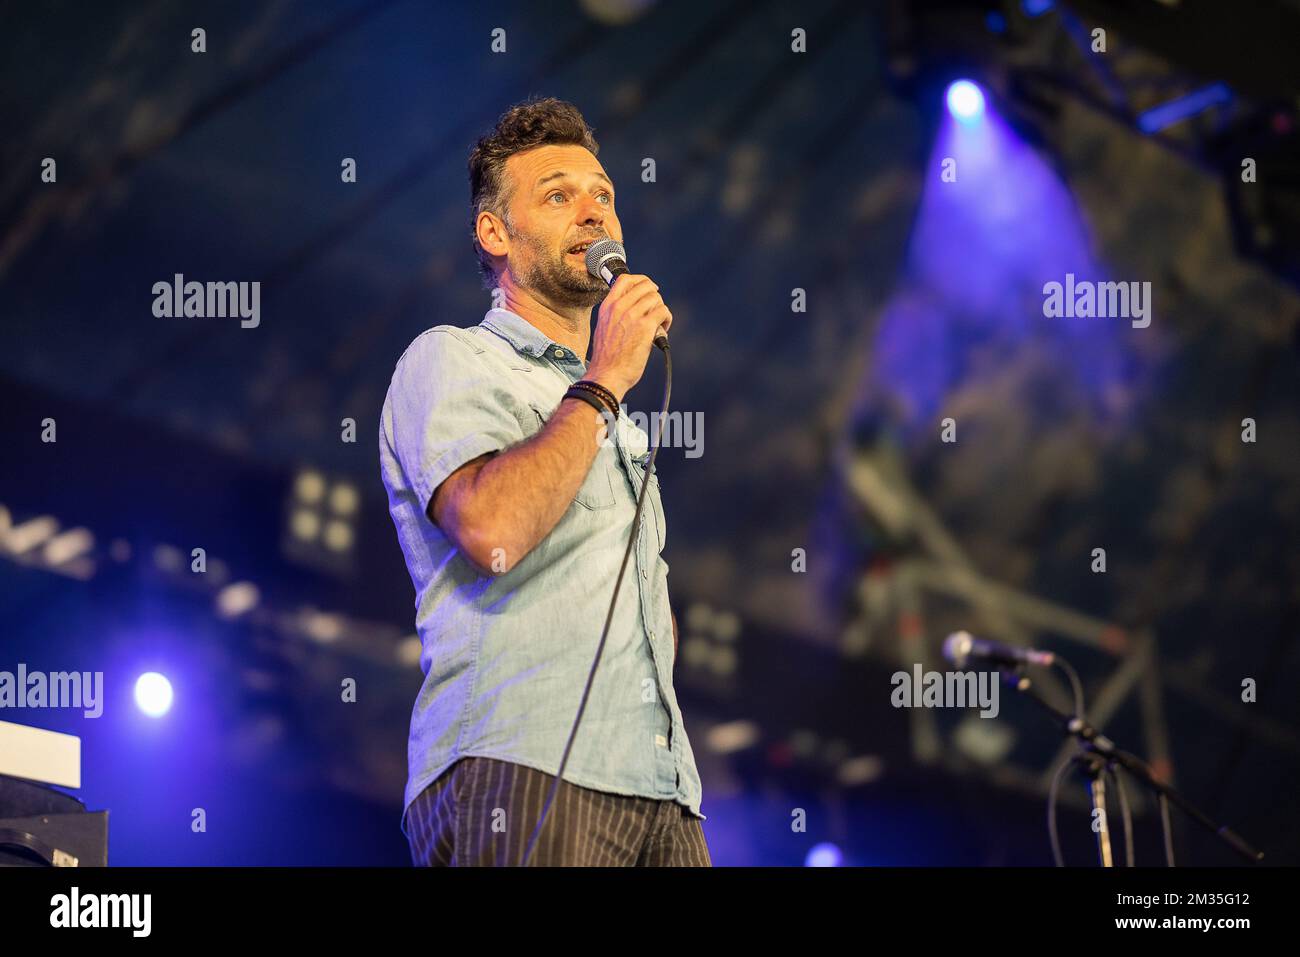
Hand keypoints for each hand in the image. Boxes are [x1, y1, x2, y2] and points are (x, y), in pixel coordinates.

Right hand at [586, 273, 671, 399]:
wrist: (607, 375)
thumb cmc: (606, 358)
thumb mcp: (604, 328)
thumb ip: (615, 314)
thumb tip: (634, 307)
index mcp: (608, 307)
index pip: (625, 279)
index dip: (641, 281)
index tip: (648, 289)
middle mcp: (619, 307)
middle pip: (645, 286)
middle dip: (654, 297)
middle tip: (655, 310)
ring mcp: (632, 316)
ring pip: (656, 298)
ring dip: (661, 310)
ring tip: (658, 325)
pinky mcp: (645, 327)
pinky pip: (663, 311)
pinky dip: (667, 320)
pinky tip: (662, 331)